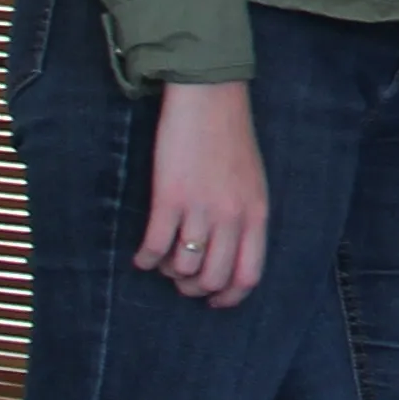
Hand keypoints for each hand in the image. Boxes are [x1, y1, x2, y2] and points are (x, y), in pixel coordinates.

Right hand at [142, 81, 269, 305]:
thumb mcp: (252, 182)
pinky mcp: (169, 198)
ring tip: (163, 261)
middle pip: (213, 279)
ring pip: (183, 268)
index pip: (248, 275)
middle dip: (193, 289)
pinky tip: (142, 256)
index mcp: (256, 214)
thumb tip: (228, 255)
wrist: (210, 98)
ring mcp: (201, 209)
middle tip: (182, 281)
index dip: (229, 297)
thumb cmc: (230, 139)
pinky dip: (145, 259)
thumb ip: (245, 218)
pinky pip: (155, 246)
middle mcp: (231, 217)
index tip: (213, 301)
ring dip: (169, 272)